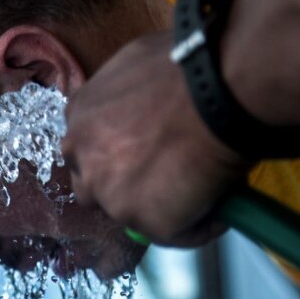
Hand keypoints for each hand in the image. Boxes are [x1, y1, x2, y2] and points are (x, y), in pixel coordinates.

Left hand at [62, 30, 252, 245]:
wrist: (216, 90)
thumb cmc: (186, 66)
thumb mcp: (134, 65)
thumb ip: (122, 97)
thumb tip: (142, 106)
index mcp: (79, 116)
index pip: (88, 148)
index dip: (117, 154)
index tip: (144, 154)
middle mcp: (83, 158)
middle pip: (95, 187)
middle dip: (125, 187)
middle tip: (167, 177)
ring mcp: (111, 195)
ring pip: (133, 215)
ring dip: (161, 207)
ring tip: (201, 191)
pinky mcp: (145, 222)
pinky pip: (175, 233)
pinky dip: (198, 225)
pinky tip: (220, 207)